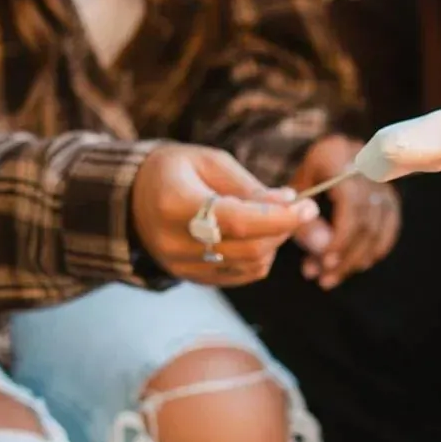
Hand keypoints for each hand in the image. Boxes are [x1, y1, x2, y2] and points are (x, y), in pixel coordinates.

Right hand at [130, 144, 318, 286]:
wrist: (131, 201)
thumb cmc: (175, 171)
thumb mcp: (209, 162)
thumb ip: (249, 186)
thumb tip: (290, 203)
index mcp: (177, 204)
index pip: (240, 221)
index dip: (280, 218)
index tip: (308, 206)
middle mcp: (176, 242)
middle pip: (249, 248)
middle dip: (283, 229)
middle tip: (295, 209)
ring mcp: (182, 266)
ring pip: (250, 266)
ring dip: (273, 244)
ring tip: (270, 219)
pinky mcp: (191, 279)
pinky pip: (241, 276)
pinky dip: (259, 258)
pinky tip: (255, 236)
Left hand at [291, 134, 402, 289]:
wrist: (326, 154)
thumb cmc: (302, 176)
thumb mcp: (294, 191)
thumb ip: (303, 220)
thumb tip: (323, 251)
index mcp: (337, 157)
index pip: (351, 202)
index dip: (341, 236)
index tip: (325, 260)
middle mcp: (367, 167)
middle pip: (366, 221)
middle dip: (345, 255)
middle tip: (323, 278)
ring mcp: (382, 183)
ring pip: (378, 229)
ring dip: (356, 260)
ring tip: (329, 278)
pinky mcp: (390, 197)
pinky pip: (389, 229)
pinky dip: (374, 250)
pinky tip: (355, 265)